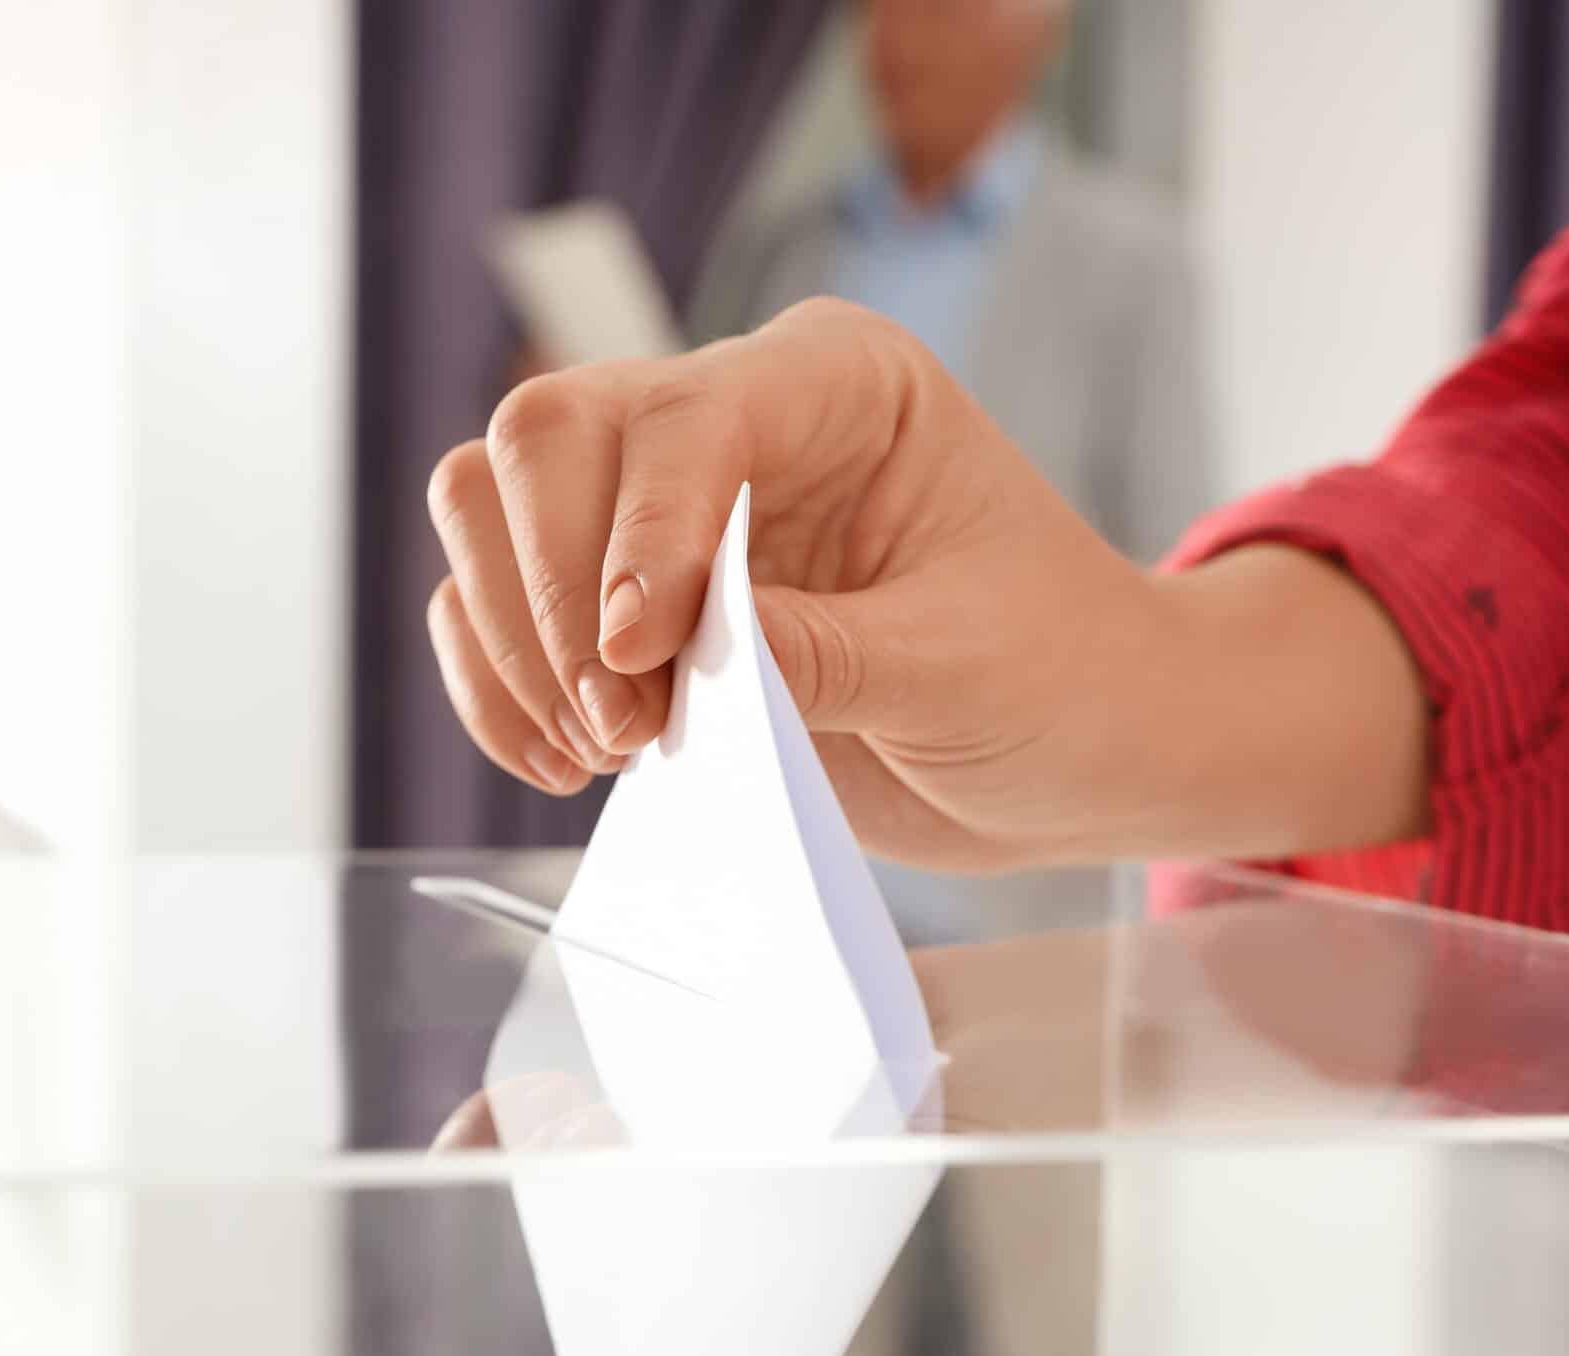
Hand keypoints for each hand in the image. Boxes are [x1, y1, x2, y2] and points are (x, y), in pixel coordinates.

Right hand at [424, 298, 1428, 869]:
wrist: (1079, 750)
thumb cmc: (1059, 678)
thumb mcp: (959, 669)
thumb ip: (817, 654)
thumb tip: (658, 655)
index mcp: (835, 382)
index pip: (683, 416)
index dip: (640, 533)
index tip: (636, 656)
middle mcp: (731, 416)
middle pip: (547, 434)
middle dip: (550, 589)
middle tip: (620, 726)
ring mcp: (657, 505)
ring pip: (489, 505)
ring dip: (510, 637)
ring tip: (599, 751)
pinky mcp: (615, 599)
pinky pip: (490, 607)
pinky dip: (496, 686)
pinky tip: (558, 762)